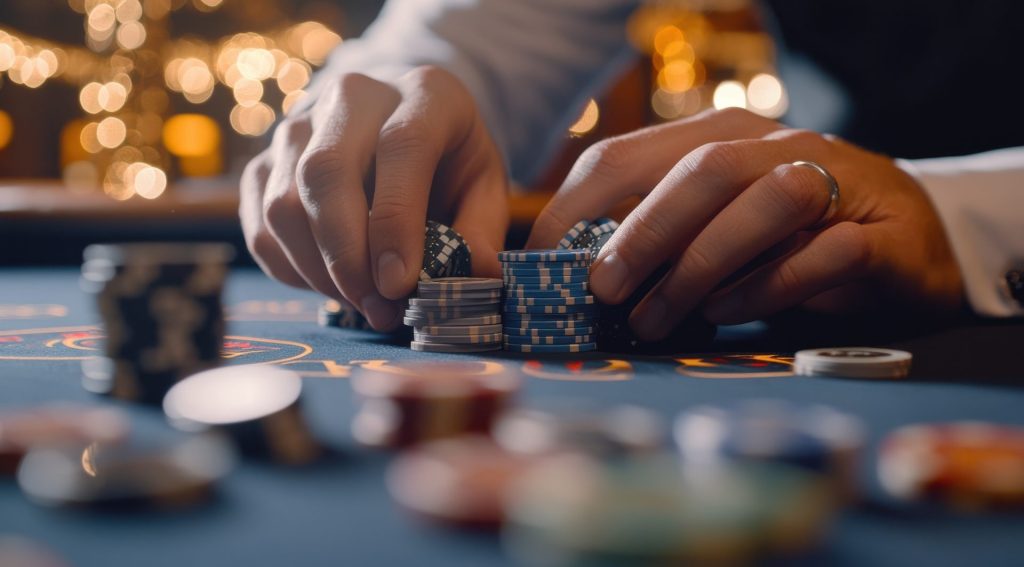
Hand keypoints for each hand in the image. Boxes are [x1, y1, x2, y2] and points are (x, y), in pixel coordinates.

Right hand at [240, 66, 507, 330]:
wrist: (405, 126)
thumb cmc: (450, 162)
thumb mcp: (485, 187)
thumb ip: (481, 230)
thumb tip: (478, 275)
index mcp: (425, 93)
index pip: (401, 146)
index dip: (396, 220)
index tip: (399, 283)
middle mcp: (353, 96)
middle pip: (326, 172)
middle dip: (347, 256)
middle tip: (378, 307)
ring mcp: (299, 125)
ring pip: (284, 204)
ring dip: (320, 271)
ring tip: (364, 304)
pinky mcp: (265, 160)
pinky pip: (261, 225)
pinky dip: (293, 269)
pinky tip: (332, 286)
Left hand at [528, 108, 962, 339]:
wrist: (909, 238)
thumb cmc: (791, 236)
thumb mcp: (715, 225)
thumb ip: (660, 237)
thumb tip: (583, 281)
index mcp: (718, 136)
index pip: (628, 155)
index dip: (575, 208)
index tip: (541, 264)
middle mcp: (775, 146)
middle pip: (699, 169)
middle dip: (640, 232)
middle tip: (601, 291)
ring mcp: (834, 182)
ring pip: (763, 201)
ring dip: (700, 266)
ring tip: (657, 320)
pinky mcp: (878, 236)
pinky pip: (821, 255)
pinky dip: (769, 287)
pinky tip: (730, 315)